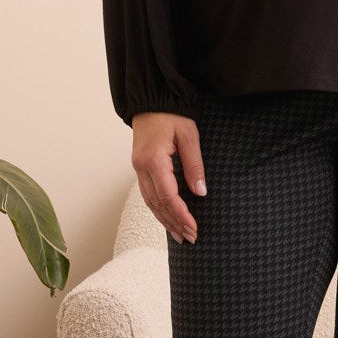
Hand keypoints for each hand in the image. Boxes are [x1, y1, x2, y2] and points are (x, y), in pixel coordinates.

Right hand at [132, 111, 206, 244]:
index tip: (194, 228)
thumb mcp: (189, 135)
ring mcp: (137, 167)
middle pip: (157, 204)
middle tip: (190, 238)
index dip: (181, 215)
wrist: (152, 99)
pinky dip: (158, 208)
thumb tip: (200, 192)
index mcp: (153, 160)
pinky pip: (147, 193)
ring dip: (164, 220)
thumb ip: (194, 165)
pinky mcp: (139, 166)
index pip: (168, 196)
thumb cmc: (172, 114)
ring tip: (180, 236)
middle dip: (174, 223)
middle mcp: (141, 167)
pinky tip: (167, 217)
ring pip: (149, 202)